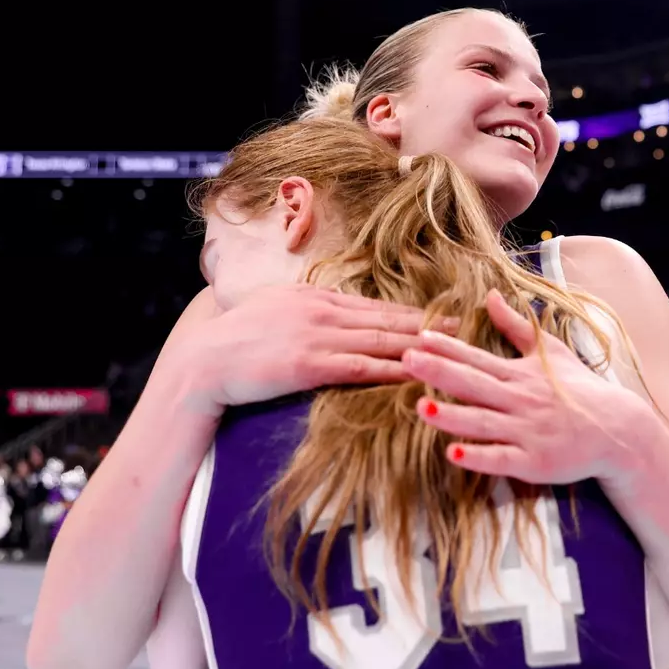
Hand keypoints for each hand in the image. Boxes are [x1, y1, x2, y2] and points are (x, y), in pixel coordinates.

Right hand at [176, 283, 456, 412]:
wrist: (203, 362)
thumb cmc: (233, 342)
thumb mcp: (272, 310)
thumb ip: (302, 311)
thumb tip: (325, 314)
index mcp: (314, 296)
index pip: (372, 304)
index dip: (407, 310)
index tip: (437, 313)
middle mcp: (322, 310)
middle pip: (386, 317)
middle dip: (428, 322)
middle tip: (464, 324)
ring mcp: (318, 336)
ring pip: (382, 340)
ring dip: (421, 344)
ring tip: (454, 347)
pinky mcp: (311, 364)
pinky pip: (363, 367)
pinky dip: (394, 368)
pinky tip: (418, 371)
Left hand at [403, 289, 648, 486]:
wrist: (618, 431)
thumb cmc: (579, 389)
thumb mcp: (550, 352)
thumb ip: (516, 326)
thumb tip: (491, 293)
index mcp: (520, 375)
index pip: (478, 358)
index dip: (448, 347)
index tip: (419, 337)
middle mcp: (521, 401)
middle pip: (474, 384)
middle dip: (440, 372)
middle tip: (406, 360)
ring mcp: (527, 432)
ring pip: (483, 423)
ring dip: (452, 416)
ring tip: (422, 408)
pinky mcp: (534, 462)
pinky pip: (501, 459)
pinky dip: (477, 457)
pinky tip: (452, 453)